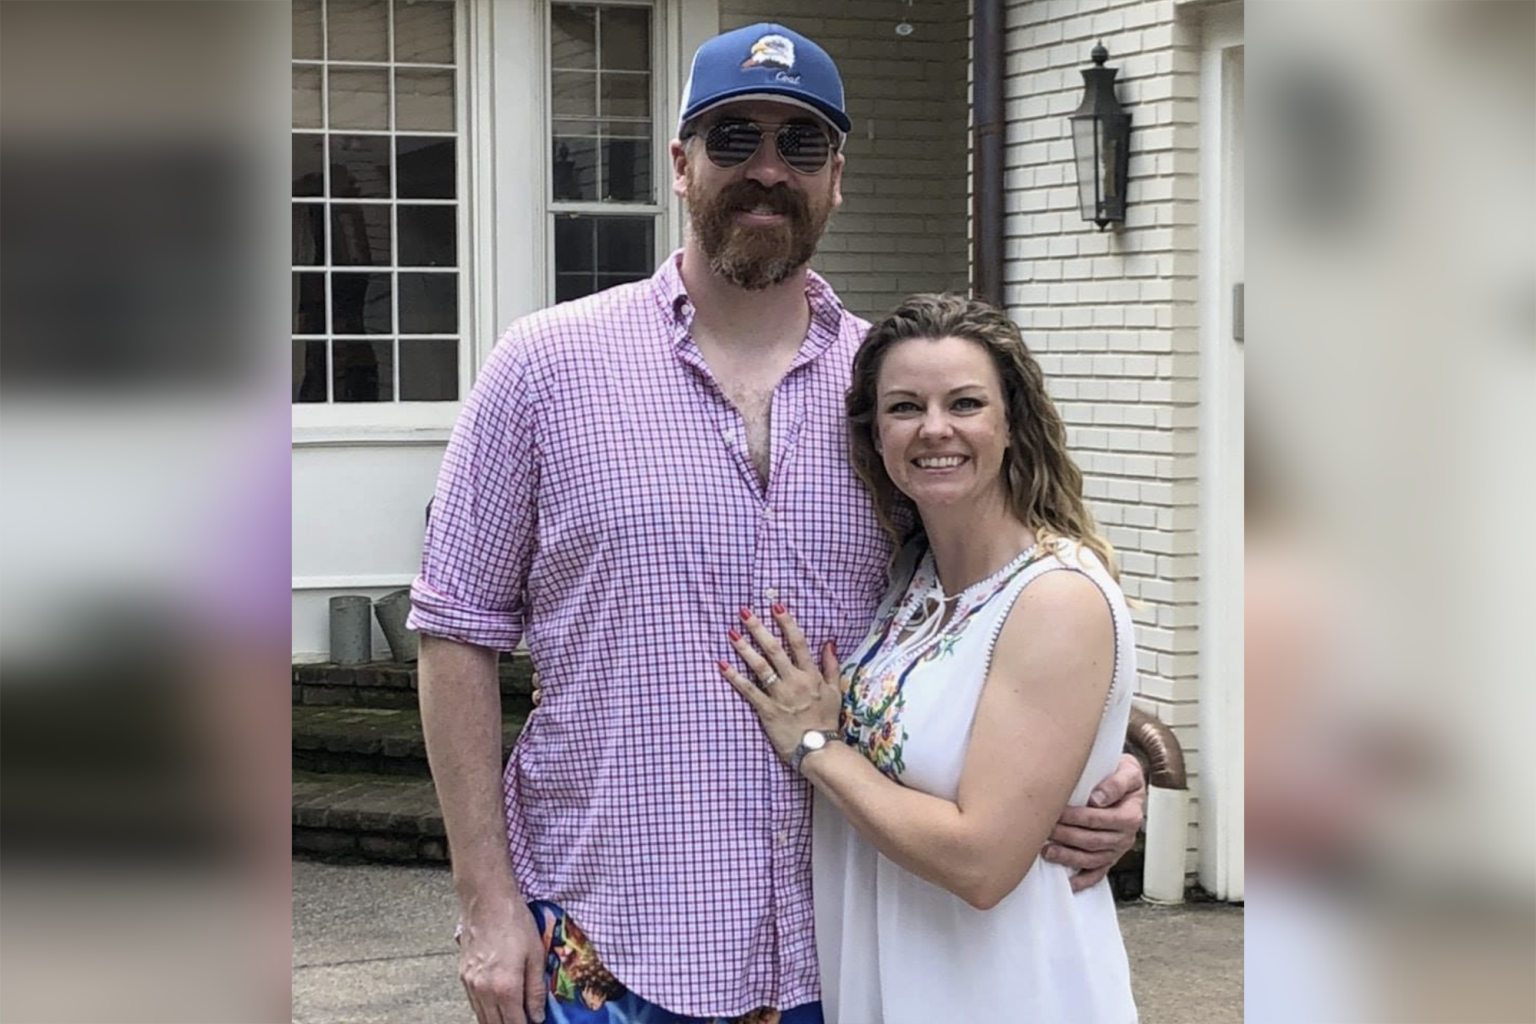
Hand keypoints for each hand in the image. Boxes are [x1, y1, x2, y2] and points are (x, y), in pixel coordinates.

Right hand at [456, 899, 546, 1023]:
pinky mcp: (463, 976)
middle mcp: (483, 991)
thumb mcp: (536, 956)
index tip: (535, 1023)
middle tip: (525, 1019)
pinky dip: (486, 1011)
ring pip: (482, 1018)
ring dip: (497, 1022)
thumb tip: (537, 1016)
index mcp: (505, 988)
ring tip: (514, 1015)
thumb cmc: (515, 923)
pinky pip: (474, 1004)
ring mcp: (470, 985)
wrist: (487, 901)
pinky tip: (497, 1006)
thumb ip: (536, 990)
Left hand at [717, 604, 842, 763]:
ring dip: (744, 648)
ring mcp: (780, 695)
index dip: (786, 623)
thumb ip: (831, 666)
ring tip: (731, 633)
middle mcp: (794, 681)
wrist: (818, 749)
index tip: (775, 606)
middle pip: (774, 650)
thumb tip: (829, 642)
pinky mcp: (767, 710)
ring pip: (760, 667)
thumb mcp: (835, 691)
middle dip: (758, 629)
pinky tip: (722, 665)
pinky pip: (749, 690)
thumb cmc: (826, 721)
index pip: (798, 643)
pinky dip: (735, 677)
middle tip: (744, 613)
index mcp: (810, 675)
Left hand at [1041, 752, 1145, 891]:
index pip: (1101, 820)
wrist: (1125, 783)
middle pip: (1093, 841)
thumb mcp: (1127, 770)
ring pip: (1091, 859)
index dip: (1079, 817)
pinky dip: (1083, 881)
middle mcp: (1126, 836)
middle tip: (1045, 830)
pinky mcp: (1109, 858)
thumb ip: (1116, 782)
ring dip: (1068, 857)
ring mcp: (1117, 850)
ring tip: (1047, 852)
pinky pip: (1097, 873)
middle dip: (1067, 836)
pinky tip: (1068, 883)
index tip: (1059, 812)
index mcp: (1130, 815)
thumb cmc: (1122, 774)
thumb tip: (1097, 798)